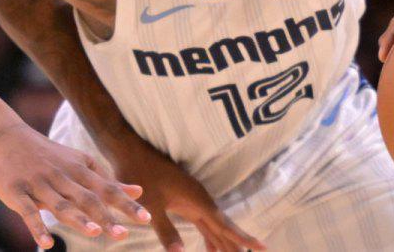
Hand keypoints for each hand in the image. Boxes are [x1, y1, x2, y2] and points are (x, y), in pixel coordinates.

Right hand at [0, 124, 149, 248]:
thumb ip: (107, 180)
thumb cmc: (48, 155)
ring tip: (94, 232)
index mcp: (79, 170)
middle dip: (105, 216)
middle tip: (123, 234)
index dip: (125, 204)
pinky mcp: (16, 192)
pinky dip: (37, 228)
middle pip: (86, 198)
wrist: (5, 137)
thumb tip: (138, 191)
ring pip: (60, 204)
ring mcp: (38, 184)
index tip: (145, 218)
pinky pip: (28, 212)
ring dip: (77, 219)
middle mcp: (61, 176)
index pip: (106, 189)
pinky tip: (47, 244)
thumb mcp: (79, 163)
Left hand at [113, 142, 264, 251]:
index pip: (225, 225)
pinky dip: (210, 236)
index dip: (243, 239)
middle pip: (224, 227)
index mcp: (197, 201)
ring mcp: (193, 200)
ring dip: (225, 242)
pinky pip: (203, 222)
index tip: (262, 248)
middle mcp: (200, 200)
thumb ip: (166, 230)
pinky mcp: (184, 200)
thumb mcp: (150, 205)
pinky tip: (212, 248)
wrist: (131, 151)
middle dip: (237, 245)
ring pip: (214, 226)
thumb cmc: (140, 174)